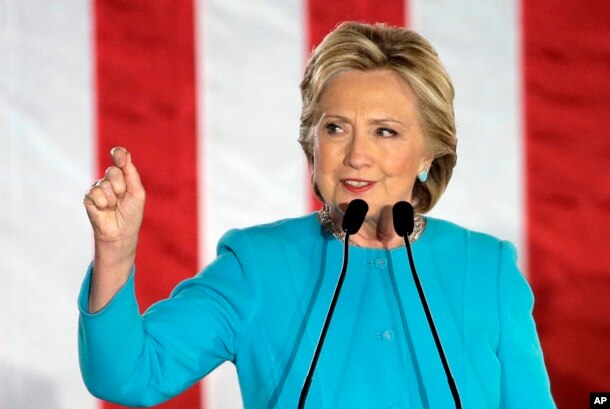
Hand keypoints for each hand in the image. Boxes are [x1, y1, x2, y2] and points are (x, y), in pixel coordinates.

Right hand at [84, 147, 144, 311]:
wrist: (121, 233)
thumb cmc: (132, 213)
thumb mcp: (137, 192)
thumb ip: (130, 173)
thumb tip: (124, 153)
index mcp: (123, 176)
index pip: (119, 157)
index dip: (118, 154)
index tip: (120, 157)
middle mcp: (109, 180)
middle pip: (113, 171)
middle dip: (120, 187)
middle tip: (122, 199)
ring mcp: (98, 188)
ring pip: (104, 184)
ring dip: (113, 198)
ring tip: (114, 207)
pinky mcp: (88, 198)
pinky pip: (95, 194)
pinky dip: (103, 204)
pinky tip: (104, 210)